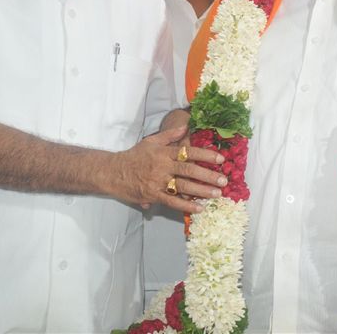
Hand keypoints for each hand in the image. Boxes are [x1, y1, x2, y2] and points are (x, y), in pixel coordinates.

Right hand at [109, 125, 225, 213]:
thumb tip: (186, 127)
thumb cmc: (134, 156)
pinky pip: (172, 201)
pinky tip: (199, 208)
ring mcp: (158, 181)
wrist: (113, 172)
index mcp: (164, 152)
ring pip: (183, 186)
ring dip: (201, 191)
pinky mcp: (153, 195)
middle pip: (189, 170)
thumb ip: (170, 134)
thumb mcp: (151, 141)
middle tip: (223, 180)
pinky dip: (186, 205)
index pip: (189, 152)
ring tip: (216, 194)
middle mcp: (163, 166)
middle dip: (208, 175)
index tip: (220, 159)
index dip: (205, 155)